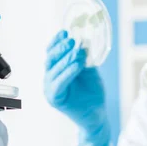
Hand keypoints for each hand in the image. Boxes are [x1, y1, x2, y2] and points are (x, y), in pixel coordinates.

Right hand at [44, 30, 109, 145]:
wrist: (97, 114)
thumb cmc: (92, 92)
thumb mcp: (90, 70)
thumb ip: (85, 58)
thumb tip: (85, 41)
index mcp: (56, 69)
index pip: (51, 52)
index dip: (56, 41)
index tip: (65, 31)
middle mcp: (50, 78)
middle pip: (50, 58)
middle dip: (61, 48)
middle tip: (73, 41)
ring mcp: (50, 88)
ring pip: (53, 69)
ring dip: (66, 59)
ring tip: (79, 52)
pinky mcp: (54, 99)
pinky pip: (59, 83)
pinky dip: (67, 73)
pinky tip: (77, 66)